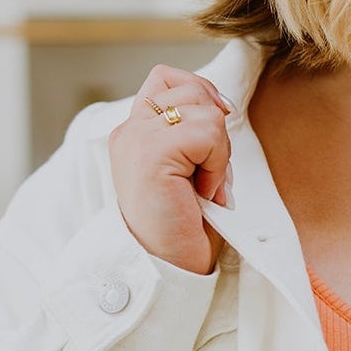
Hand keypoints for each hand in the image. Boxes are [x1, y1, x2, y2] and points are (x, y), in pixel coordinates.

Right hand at [108, 66, 235, 275]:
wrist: (168, 271)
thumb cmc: (183, 229)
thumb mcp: (189, 170)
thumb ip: (194, 133)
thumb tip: (221, 105)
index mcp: (133, 133)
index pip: (166, 78)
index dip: (199, 94)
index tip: (214, 135)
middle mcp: (129, 131)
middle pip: (189, 88)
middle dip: (214, 128)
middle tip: (208, 175)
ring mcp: (137, 140)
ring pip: (202, 108)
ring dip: (218, 151)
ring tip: (204, 187)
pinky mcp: (152, 154)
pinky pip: (207, 132)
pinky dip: (217, 164)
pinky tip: (203, 193)